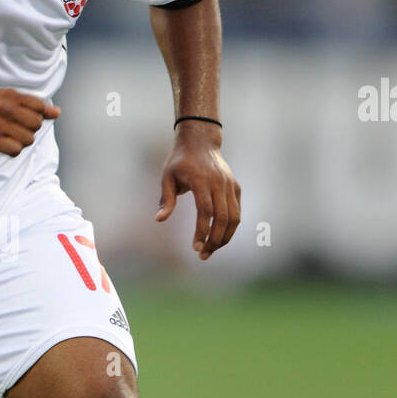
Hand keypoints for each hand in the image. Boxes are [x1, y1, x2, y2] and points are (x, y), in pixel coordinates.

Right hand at [0, 88, 59, 158]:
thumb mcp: (5, 104)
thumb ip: (31, 107)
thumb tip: (57, 112)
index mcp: (7, 95)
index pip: (39, 107)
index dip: (37, 117)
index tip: (23, 121)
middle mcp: (1, 106)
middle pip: (36, 124)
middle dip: (29, 132)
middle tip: (14, 132)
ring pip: (28, 139)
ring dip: (20, 143)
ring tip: (6, 139)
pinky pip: (15, 150)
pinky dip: (12, 152)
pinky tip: (2, 147)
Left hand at [156, 121, 240, 258]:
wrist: (200, 141)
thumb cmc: (180, 161)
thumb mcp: (167, 177)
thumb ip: (166, 199)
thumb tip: (159, 220)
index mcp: (201, 180)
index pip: (205, 211)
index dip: (201, 231)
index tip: (195, 247)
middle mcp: (219, 183)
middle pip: (222, 218)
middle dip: (214, 240)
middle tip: (203, 255)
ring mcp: (230, 185)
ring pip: (234, 217)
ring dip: (224, 237)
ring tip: (212, 250)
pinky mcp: (235, 187)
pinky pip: (236, 212)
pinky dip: (230, 228)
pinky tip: (219, 238)